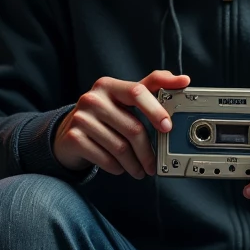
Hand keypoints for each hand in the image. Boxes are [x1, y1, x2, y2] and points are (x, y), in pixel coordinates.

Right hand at [53, 70, 190, 177]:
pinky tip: (120, 168)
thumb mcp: (122, 100)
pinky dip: (117, 167)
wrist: (66, 135)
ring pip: (120, 147)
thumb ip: (151, 88)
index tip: (168, 126)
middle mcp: (93, 99)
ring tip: (139, 170)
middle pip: (132, 128)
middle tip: (154, 165)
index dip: (155, 109)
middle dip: (147, 151)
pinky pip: (105, 158)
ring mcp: (81, 118)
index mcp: (109, 86)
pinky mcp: (74, 138)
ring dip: (134, 164)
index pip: (137, 91)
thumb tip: (183, 79)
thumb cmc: (102, 117)